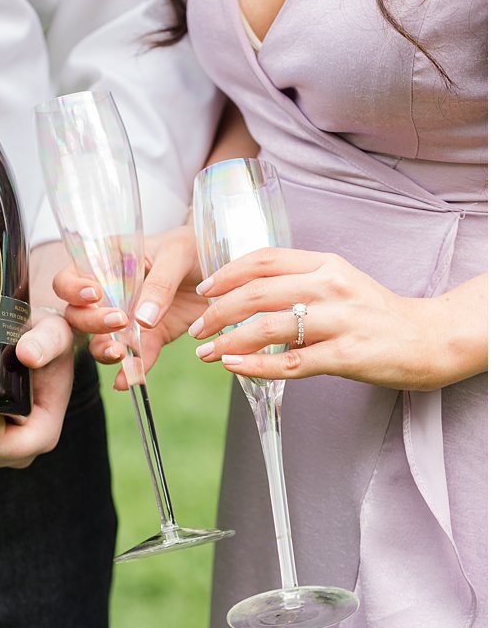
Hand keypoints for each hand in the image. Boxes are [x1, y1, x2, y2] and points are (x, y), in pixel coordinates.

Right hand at [53, 224, 206, 390]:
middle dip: (91, 322)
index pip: (69, 278)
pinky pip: (135, 357)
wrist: (228, 271)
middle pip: (78, 314)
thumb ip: (159, 283)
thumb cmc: (195, 246)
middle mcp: (109, 292)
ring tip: (120, 355)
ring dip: (104, 350)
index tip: (94, 295)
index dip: (72, 289)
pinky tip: (131, 380)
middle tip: (118, 321)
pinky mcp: (149, 337)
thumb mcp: (178, 253)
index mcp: (106, 262)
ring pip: (99, 340)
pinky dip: (133, 370)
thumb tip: (141, 320)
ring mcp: (126, 317)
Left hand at [188, 247, 481, 390]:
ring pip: (269, 328)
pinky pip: (291, 362)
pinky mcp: (347, 355)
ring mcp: (340, 320)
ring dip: (229, 341)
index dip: (226, 273)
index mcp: (324, 263)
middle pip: (257, 293)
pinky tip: (233, 367)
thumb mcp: (337, 282)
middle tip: (197, 328)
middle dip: (218, 312)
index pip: (263, 259)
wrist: (429, 339)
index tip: (203, 289)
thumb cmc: (373, 312)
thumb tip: (241, 291)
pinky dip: (256, 365)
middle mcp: (330, 286)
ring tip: (207, 352)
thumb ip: (295, 281)